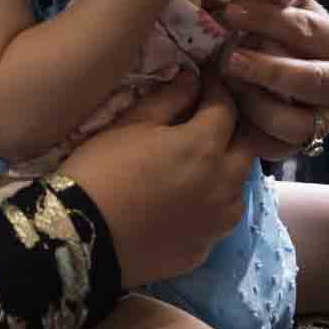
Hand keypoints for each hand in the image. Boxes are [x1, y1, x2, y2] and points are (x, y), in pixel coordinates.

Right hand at [61, 70, 259, 288]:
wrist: (82, 237)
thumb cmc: (101, 170)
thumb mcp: (130, 124)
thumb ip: (168, 99)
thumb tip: (192, 79)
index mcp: (205, 147)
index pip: (226, 108)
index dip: (218, 89)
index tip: (207, 79)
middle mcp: (223, 185)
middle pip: (246, 148)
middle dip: (232, 129)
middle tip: (209, 120)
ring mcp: (217, 222)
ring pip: (238, 187)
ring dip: (227, 169)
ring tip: (202, 162)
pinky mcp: (204, 249)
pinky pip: (219, 220)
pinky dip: (211, 203)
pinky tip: (188, 201)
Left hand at [214, 0, 328, 160]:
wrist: (275, 79)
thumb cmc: (268, 37)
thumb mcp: (269, 15)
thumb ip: (255, 6)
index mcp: (328, 40)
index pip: (305, 28)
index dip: (268, 19)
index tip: (230, 12)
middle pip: (310, 80)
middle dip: (267, 70)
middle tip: (230, 59)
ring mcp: (321, 117)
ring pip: (295, 121)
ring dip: (256, 104)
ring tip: (227, 86)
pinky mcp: (302, 143)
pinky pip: (277, 145)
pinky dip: (252, 131)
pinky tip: (231, 112)